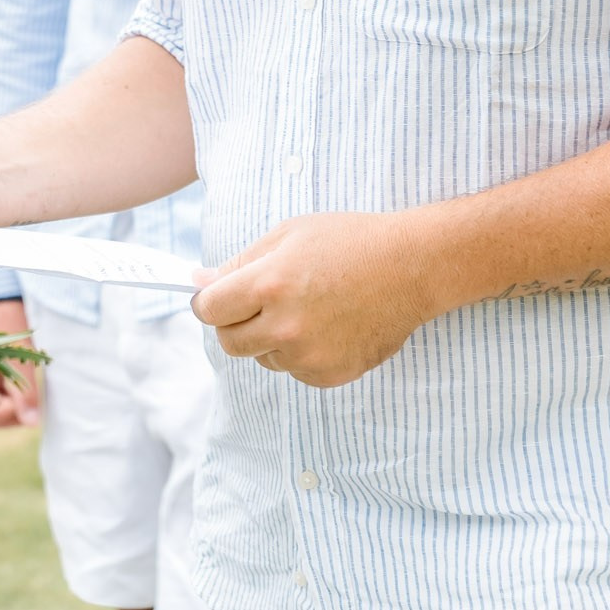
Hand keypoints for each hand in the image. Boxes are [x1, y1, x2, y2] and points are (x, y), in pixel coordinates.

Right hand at [0, 298, 41, 428]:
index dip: (13, 412)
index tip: (28, 394)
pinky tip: (17, 372)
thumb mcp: (22, 357)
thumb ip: (26, 392)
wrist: (3, 299)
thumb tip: (31, 423)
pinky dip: (12, 391)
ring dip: (14, 399)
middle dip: (14, 409)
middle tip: (29, 386)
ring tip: (23, 375)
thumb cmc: (12, 323)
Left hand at [190, 210, 445, 388]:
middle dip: (234, 323)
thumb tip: (197, 283)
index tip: (215, 297)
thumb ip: (240, 262)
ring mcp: (310, 356)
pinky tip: (327, 325)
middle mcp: (285, 327)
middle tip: (258, 303)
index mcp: (269, 285)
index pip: (209, 310)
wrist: (411, 267)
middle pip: (229, 342)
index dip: (207, 301)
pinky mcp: (331, 375)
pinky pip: (296, 371)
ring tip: (306, 307)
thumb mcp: (288, 235)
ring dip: (271, 339)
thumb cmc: (349, 241)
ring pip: (264, 357)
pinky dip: (301, 354)